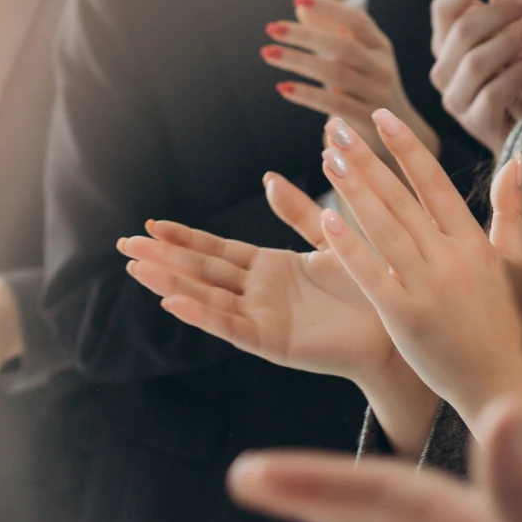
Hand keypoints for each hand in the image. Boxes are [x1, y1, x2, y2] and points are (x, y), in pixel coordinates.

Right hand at [120, 174, 393, 382]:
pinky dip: (202, 315)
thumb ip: (298, 213)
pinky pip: (232, 326)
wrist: (397, 327)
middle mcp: (259, 295)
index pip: (215, 250)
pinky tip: (174, 300)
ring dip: (172, 283)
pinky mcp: (274, 342)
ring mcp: (263, 319)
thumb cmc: (369, 286)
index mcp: (269, 269)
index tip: (151, 224)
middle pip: (201, 272)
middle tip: (124, 245)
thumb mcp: (329, 239)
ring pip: (208, 298)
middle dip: (163, 258)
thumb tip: (270, 178)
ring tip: (137, 269)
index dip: (184, 238)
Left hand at [265, 0, 440, 164]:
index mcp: (380, 46)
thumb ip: (331, 31)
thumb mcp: (357, 57)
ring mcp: (376, 94)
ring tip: (268, 53)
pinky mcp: (365, 120)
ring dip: (298, 61)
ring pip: (335, 73)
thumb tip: (301, 7)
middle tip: (271, 28)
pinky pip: (332, 103)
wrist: (398, 133)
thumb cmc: (367, 86)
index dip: (329, 8)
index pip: (357, 20)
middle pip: (343, 46)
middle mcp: (382, 68)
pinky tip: (283, 86)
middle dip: (305, 35)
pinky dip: (306, 94)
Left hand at [319, 110, 521, 421]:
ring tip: (328, 158)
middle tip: (338, 128)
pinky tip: (326, 220)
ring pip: (384, 228)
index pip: (434, 183)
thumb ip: (510, 209)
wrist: (500, 382)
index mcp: (473, 243)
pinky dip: (350, 248)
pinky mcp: (405, 317)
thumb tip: (516, 161)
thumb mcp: (514, 261)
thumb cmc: (505, 322)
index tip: (381, 117)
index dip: (405, 148)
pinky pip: (372, 275)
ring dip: (355, 190)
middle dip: (368, 160)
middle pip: (402, 199)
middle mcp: (450, 258)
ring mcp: (427, 287)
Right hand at [429, 0, 521, 152]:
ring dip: (509, 40)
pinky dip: (516, 73)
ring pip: (473, 61)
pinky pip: (490, 94)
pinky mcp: (475, 124)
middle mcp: (444, 71)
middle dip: (498, 10)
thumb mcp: (516, 22)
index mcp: (448, 44)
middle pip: (460, 31)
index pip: (442, 10)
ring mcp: (456, 100)